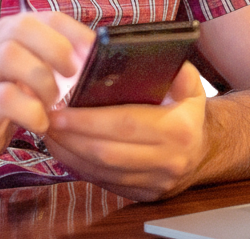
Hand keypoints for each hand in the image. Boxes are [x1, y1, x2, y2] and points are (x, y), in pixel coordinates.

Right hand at [0, 12, 93, 163]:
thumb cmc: (14, 93)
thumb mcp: (37, 69)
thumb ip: (62, 60)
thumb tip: (103, 62)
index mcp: (16, 30)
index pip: (51, 18)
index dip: (78, 35)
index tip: (96, 57)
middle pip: (25, 27)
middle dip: (57, 50)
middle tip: (73, 77)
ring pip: (10, 56)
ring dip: (42, 81)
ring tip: (53, 101)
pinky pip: (4, 97)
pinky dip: (30, 111)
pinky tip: (40, 122)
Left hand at [43, 61, 207, 200]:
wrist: (203, 152)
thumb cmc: (187, 111)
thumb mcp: (191, 86)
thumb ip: (176, 69)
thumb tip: (151, 54)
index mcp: (178, 129)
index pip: (125, 124)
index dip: (88, 120)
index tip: (60, 110)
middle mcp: (168, 160)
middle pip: (108, 152)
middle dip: (71, 137)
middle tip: (46, 120)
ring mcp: (154, 182)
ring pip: (102, 171)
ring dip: (70, 153)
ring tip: (49, 133)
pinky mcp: (142, 196)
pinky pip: (103, 182)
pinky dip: (78, 167)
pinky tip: (63, 149)